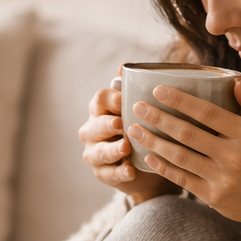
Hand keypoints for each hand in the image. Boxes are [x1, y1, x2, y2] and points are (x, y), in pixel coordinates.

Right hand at [78, 80, 180, 203]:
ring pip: (99, 152)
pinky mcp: (103, 174)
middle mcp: (92, 131)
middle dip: (107, 125)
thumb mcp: (140, 108)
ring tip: (126, 147)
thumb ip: (132, 88)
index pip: (99, 100)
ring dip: (112, 149)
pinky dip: (120, 172)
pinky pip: (109, 174)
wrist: (148, 163)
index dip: (111, 100)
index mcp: (101, 111)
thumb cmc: (142, 128)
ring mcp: (95, 154)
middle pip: (95, 126)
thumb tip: (125, 65)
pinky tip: (131, 170)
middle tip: (121, 124)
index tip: (125, 100)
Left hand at [128, 82, 240, 240]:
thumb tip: (236, 83)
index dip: (181, 100)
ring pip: (180, 156)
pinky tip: (148, 156)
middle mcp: (232, 155)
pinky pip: (182, 179)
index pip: (208, 112)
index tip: (159, 90)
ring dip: (154, 142)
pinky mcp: (212, 196)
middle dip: (159, 118)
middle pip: (188, 133)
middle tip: (138, 107)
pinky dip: (163, 167)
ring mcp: (221, 178)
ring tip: (134, 130)